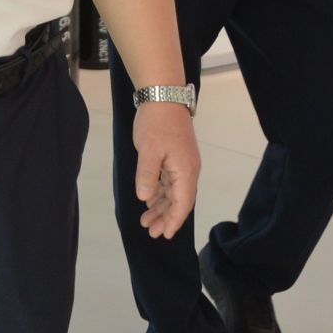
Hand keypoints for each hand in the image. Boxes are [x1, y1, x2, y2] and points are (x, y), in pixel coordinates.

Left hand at [132, 101, 200, 238]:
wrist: (163, 98)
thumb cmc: (156, 123)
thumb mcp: (148, 150)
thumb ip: (147, 175)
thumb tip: (145, 198)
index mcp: (185, 171)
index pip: (182, 203)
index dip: (174, 220)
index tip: (165, 234)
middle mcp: (187, 171)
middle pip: (178, 201)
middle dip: (165, 218)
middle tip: (151, 232)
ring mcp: (181, 165)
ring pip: (173, 193)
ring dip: (161, 207)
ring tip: (146, 222)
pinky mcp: (174, 159)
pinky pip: (168, 183)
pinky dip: (159, 194)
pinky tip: (150, 202)